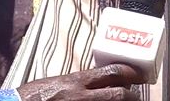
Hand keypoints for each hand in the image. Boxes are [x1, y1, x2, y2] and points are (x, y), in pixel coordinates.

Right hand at [17, 64, 144, 100]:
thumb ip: (79, 83)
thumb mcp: (57, 83)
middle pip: (120, 95)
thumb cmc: (31, 98)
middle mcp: (80, 97)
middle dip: (132, 97)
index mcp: (75, 82)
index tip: (138, 76)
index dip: (131, 74)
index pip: (112, 72)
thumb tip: (102, 83)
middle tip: (134, 97)